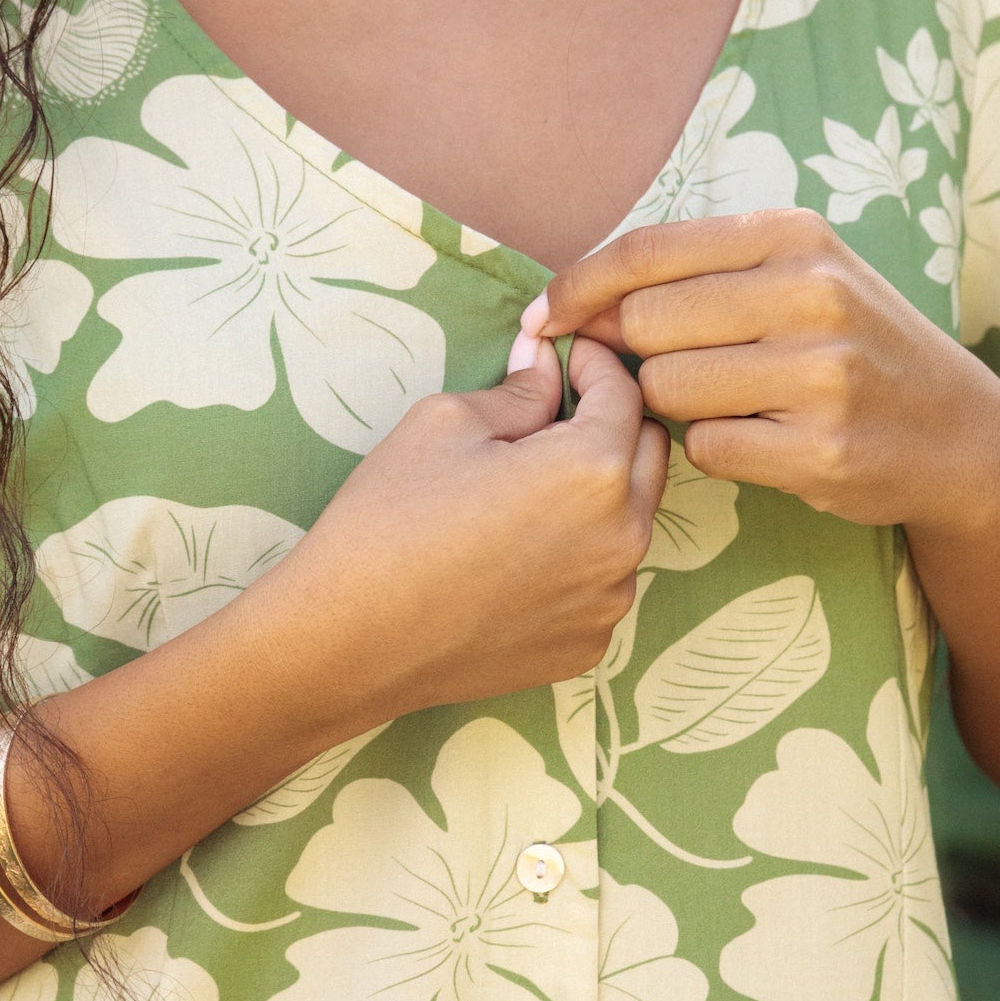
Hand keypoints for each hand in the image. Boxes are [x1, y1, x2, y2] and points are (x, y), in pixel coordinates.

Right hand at [281, 336, 668, 720]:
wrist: (349, 640)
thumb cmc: (388, 520)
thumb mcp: (446, 423)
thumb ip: (519, 389)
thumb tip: (547, 363)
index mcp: (592, 471)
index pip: (624, 394)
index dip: (595, 363)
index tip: (566, 356)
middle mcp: (623, 539)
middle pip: (650, 455)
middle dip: (612, 424)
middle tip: (553, 417)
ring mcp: (610, 601)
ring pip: (630, 522)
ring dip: (599, 495)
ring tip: (526, 495)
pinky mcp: (589, 645)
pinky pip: (604, 581)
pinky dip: (578, 558)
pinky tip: (516, 557)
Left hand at [529, 209, 999, 530]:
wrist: (957, 431)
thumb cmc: (850, 343)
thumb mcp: (795, 275)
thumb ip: (693, 276)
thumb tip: (572, 306)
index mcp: (792, 235)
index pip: (645, 251)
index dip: (579, 286)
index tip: (546, 315)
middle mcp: (811, 294)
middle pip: (645, 325)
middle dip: (637, 354)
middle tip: (675, 368)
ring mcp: (821, 375)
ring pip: (668, 390)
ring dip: (675, 406)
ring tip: (732, 401)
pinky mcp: (821, 449)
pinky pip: (707, 449)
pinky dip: (716, 449)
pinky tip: (762, 438)